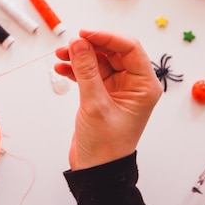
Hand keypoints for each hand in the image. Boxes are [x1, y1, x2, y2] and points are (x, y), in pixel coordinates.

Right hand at [54, 30, 161, 170]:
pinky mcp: (101, 95)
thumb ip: (86, 71)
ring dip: (79, 56)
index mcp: (143, 86)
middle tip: (68, 45)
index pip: (129, 48)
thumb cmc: (105, 145)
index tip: (84, 34)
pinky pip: (89, 73)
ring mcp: (117, 89)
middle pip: (112, 52)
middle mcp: (133, 85)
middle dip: (90, 46)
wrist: (96, 170)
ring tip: (60, 55)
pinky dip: (75, 69)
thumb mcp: (95, 105)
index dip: (106, 37)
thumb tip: (78, 43)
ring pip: (99, 61)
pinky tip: (61, 68)